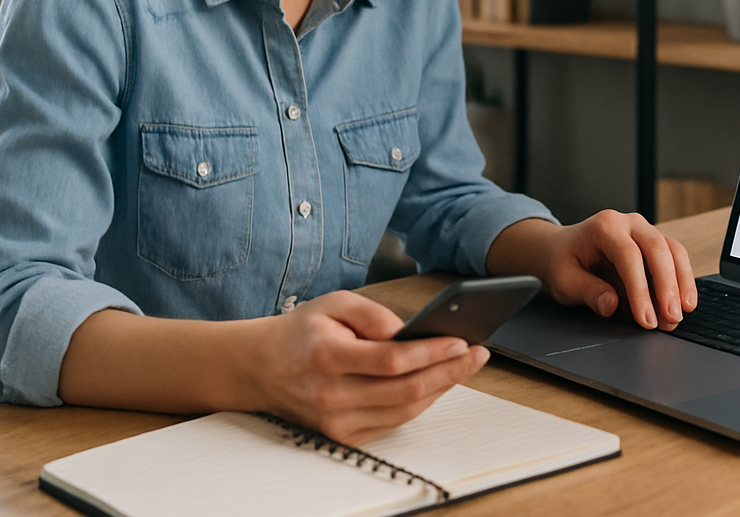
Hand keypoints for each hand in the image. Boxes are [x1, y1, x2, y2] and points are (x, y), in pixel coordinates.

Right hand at [246, 290, 488, 444]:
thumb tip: (410, 331)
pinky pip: (393, 422)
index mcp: (327, 358)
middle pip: (406, 390)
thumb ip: (373, 314)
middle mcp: (331, 396)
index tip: (461, 341)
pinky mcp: (343, 436)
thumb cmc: (301, 332)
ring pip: (405, 411)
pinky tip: (437, 383)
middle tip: (479, 354)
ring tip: (464, 366)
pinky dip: (420, 403)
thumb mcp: (333, 303)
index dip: (432, 352)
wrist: (261, 368)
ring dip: (441, 389)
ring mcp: (336, 422)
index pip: (392, 361)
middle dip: (450, 372)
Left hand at [487, 214, 696, 330]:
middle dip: (668, 286)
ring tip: (681, 315)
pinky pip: (674, 258)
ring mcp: (644, 231)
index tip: (646, 319)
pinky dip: (681, 281)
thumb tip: (611, 304)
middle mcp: (628, 223)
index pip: (629, 255)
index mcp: (604, 226)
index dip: (641, 289)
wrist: (561, 250)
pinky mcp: (654, 244)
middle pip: (657, 249)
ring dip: (681, 284)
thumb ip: (588, 292)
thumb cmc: (562, 263)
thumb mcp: (565, 280)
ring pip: (673, 251)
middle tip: (671, 318)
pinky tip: (683, 304)